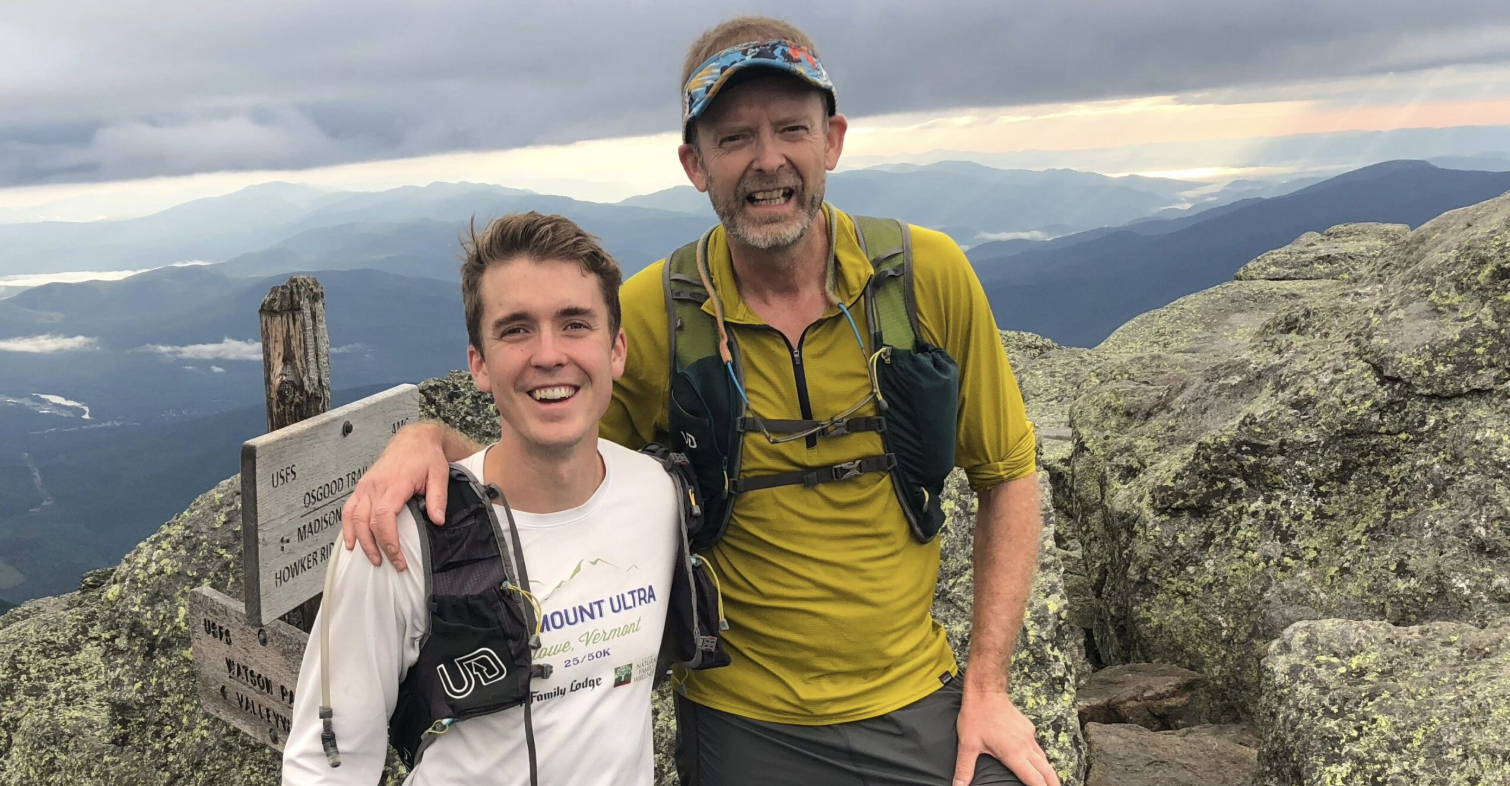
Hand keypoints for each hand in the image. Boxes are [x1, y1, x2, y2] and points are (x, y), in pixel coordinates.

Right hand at [340, 422, 452, 570]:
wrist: (414, 439)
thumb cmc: (426, 457)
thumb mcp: (439, 474)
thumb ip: (438, 498)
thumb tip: (438, 520)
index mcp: (394, 483)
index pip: (384, 516)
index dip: (388, 539)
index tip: (397, 557)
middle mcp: (375, 486)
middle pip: (367, 522)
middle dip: (377, 547)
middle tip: (392, 564)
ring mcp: (366, 486)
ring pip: (355, 518)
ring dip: (361, 541)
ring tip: (373, 559)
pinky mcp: (362, 487)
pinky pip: (349, 509)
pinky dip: (348, 527)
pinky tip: (351, 543)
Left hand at [953, 684, 1059, 785]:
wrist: (986, 691)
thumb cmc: (977, 716)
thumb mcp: (967, 745)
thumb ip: (965, 769)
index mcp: (1013, 753)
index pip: (1034, 779)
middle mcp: (1025, 745)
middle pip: (1046, 770)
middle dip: (1053, 784)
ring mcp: (1028, 735)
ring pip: (1044, 758)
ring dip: (1048, 771)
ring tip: (1050, 781)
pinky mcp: (1027, 727)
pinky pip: (1037, 746)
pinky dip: (1040, 757)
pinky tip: (1036, 760)